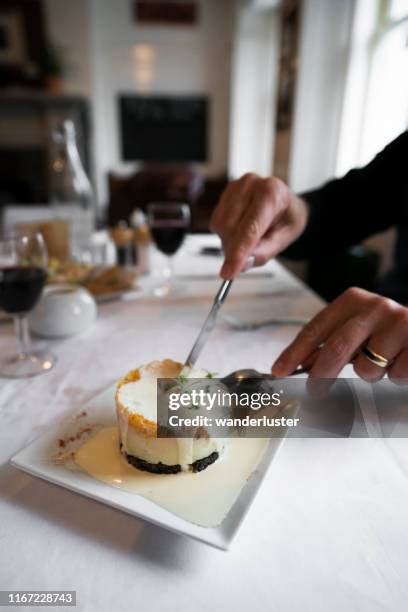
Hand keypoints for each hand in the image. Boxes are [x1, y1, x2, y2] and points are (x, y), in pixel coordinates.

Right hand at [210, 173, 307, 278]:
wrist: (286, 205)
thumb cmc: (287, 219)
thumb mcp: (284, 239)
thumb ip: (263, 253)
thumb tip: (242, 264)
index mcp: (272, 193)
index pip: (249, 228)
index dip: (237, 253)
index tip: (228, 273)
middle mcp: (251, 185)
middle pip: (231, 227)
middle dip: (234, 249)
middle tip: (246, 257)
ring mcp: (236, 187)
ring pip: (220, 225)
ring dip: (229, 241)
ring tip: (247, 239)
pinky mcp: (225, 194)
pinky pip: (216, 222)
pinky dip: (225, 233)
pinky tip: (240, 229)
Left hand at [272, 287, 407, 382]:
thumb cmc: (388, 331)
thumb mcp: (358, 329)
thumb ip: (332, 342)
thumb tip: (301, 364)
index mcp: (353, 301)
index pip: (315, 329)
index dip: (295, 352)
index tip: (279, 370)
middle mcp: (374, 307)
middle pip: (336, 347)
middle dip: (321, 375)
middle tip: (314, 391)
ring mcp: (398, 322)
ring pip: (367, 367)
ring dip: (370, 375)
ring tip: (384, 362)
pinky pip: (395, 374)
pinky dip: (396, 376)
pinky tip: (402, 362)